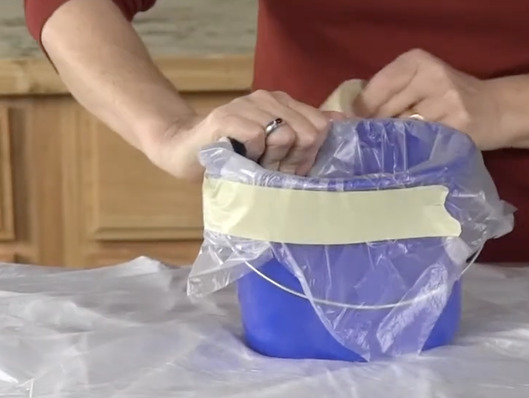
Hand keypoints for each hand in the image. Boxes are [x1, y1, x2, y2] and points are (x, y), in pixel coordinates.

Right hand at [145, 90, 337, 181]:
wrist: (187, 153)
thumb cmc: (237, 155)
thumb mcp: (278, 149)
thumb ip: (306, 135)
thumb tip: (341, 122)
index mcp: (284, 103)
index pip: (320, 126)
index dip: (309, 154)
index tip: (289, 166)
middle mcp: (267, 98)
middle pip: (307, 132)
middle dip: (293, 159)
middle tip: (270, 167)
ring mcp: (246, 105)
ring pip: (284, 134)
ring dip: (271, 159)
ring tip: (253, 162)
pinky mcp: (225, 117)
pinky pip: (257, 136)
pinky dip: (252, 155)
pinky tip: (240, 157)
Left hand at [353, 49, 508, 149]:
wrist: (497, 110)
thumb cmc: (449, 98)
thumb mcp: (420, 82)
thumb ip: (388, 93)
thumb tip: (347, 118)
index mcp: (417, 61)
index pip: (375, 88)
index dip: (360, 112)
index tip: (353, 128)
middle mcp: (432, 76)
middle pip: (385, 110)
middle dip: (374, 130)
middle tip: (369, 145)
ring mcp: (447, 102)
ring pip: (402, 130)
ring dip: (392, 145)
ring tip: (393, 152)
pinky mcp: (457, 127)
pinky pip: (422, 144)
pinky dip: (411, 153)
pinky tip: (411, 157)